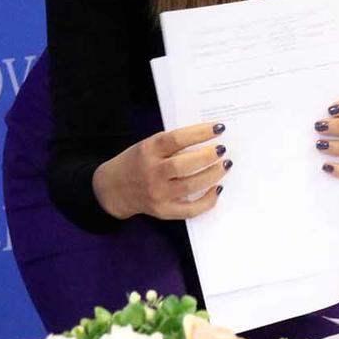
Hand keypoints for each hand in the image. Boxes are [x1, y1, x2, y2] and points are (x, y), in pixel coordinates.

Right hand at [92, 122, 226, 220]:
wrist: (112, 190)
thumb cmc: (136, 162)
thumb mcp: (147, 145)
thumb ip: (171, 143)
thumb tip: (208, 138)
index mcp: (147, 151)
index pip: (176, 139)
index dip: (200, 133)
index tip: (219, 128)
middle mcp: (152, 173)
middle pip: (184, 165)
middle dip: (208, 156)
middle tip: (222, 149)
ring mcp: (157, 194)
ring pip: (191, 186)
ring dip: (213, 175)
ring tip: (225, 165)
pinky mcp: (163, 211)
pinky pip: (190, 210)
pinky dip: (207, 200)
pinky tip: (217, 188)